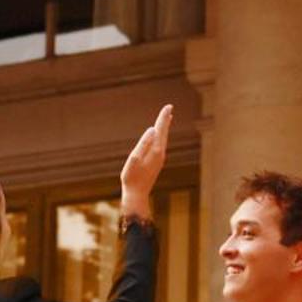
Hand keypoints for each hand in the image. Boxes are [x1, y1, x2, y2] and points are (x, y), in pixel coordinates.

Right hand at [120, 105, 173, 221]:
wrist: (137, 194)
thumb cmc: (132, 177)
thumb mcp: (134, 158)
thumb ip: (143, 143)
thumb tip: (152, 129)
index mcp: (155, 150)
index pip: (160, 129)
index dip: (163, 118)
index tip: (168, 107)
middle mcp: (160, 153)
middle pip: (164, 133)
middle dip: (165, 120)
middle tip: (169, 109)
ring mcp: (159, 159)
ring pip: (163, 139)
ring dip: (164, 129)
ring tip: (167, 119)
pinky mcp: (157, 163)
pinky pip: (161, 145)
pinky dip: (161, 137)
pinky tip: (160, 137)